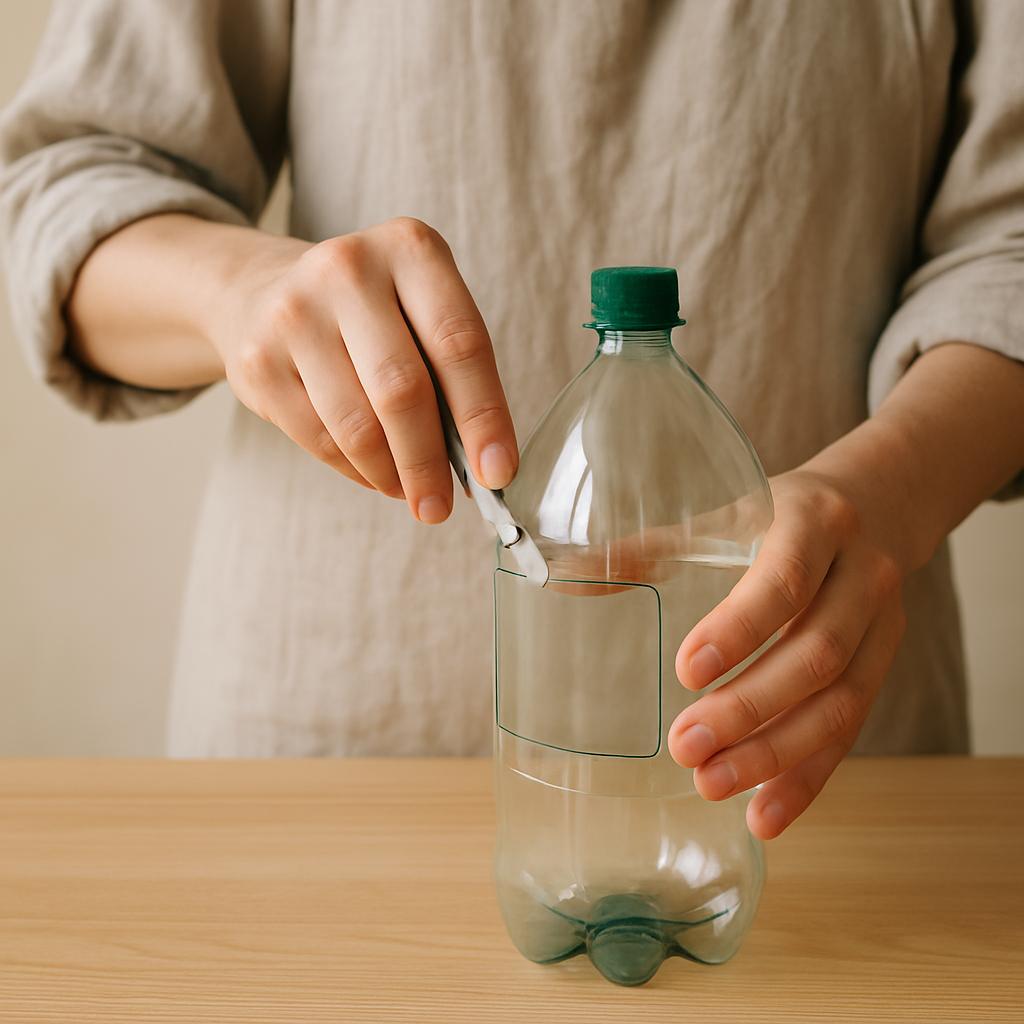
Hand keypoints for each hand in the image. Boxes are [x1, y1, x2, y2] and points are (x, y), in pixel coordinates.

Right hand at [67, 214, 517, 522]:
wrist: (262, 291)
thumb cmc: (370, 314)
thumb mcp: (420, 310)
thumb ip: (454, 374)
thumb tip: (484, 465)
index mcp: (410, 248)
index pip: (460, 343)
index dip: (484, 417)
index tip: (498, 472)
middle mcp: (348, 269)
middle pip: (402, 389)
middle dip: (429, 462)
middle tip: (443, 507)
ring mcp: (294, 313)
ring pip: (357, 425)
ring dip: (392, 474)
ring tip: (411, 492)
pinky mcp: (257, 360)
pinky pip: (320, 439)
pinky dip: (356, 470)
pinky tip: (375, 473)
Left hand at [667, 460, 906, 840]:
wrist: (878, 506)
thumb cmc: (781, 513)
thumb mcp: (722, 514)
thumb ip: (646, 548)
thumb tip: (561, 578)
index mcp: (815, 523)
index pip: (785, 579)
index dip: (740, 628)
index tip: (685, 671)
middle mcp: (861, 576)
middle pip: (817, 653)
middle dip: (749, 707)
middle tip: (685, 745)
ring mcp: (881, 627)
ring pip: (840, 703)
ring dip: (775, 755)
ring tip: (711, 784)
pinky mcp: (882, 668)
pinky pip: (851, 733)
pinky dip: (807, 778)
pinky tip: (764, 815)